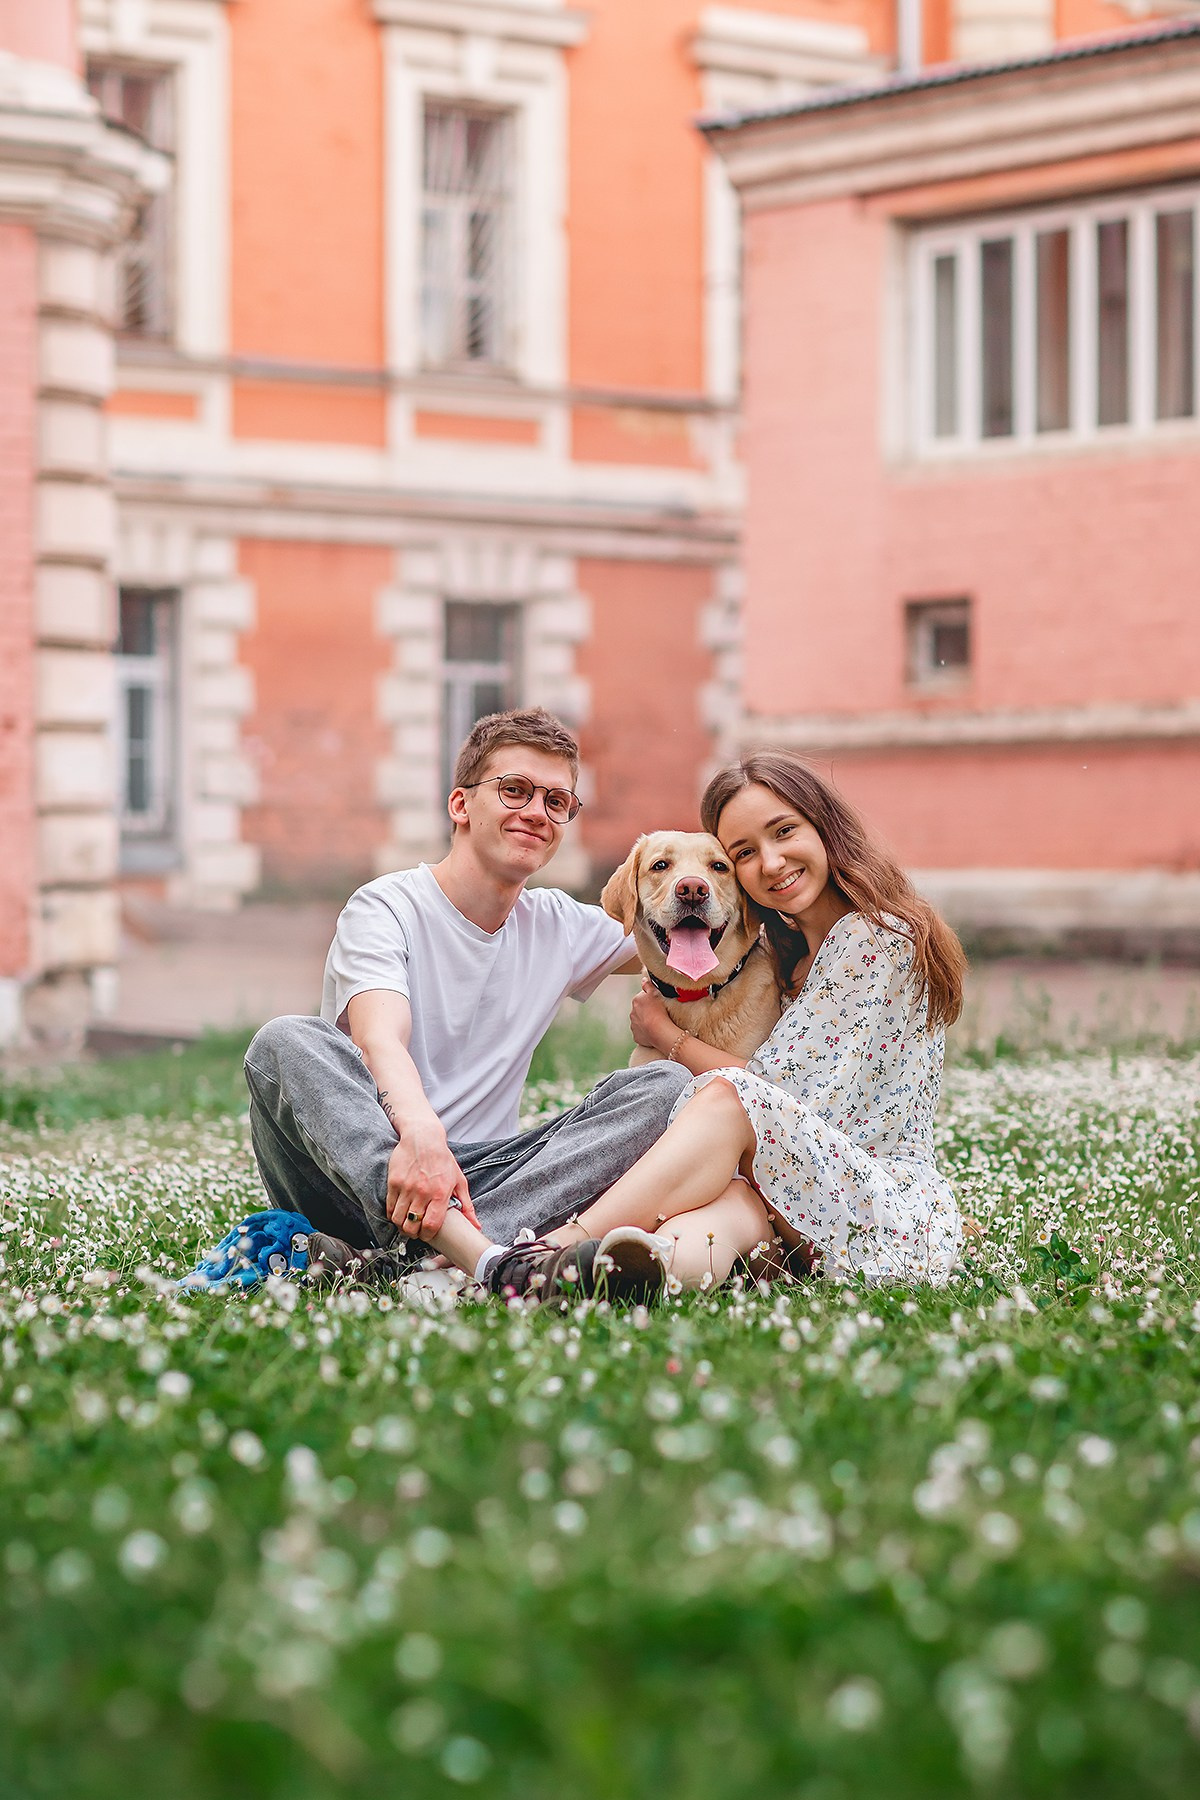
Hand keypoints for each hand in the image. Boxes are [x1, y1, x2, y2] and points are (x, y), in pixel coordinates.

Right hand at [385, 1121, 477, 1238]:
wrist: (423, 1138)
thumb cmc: (442, 1159)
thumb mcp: (459, 1180)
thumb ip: (467, 1205)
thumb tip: (476, 1225)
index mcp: (440, 1193)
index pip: (431, 1225)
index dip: (428, 1235)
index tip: (427, 1235)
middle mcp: (422, 1192)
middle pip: (412, 1225)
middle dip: (413, 1233)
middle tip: (415, 1232)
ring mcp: (406, 1188)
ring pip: (399, 1219)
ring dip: (402, 1226)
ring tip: (406, 1224)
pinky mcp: (394, 1183)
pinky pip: (390, 1207)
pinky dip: (393, 1215)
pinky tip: (399, 1213)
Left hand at [630, 976, 673, 1052]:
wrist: (658, 1030)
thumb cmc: (659, 1011)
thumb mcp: (655, 993)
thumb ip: (648, 986)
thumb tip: (643, 980)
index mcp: (636, 1001)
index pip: (642, 998)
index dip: (651, 1000)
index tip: (658, 1004)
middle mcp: (632, 1013)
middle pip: (640, 1010)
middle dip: (647, 1012)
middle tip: (659, 1014)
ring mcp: (634, 1025)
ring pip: (640, 1022)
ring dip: (646, 1022)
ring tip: (657, 1024)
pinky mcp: (637, 1036)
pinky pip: (641, 1033)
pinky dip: (646, 1033)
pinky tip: (654, 1032)